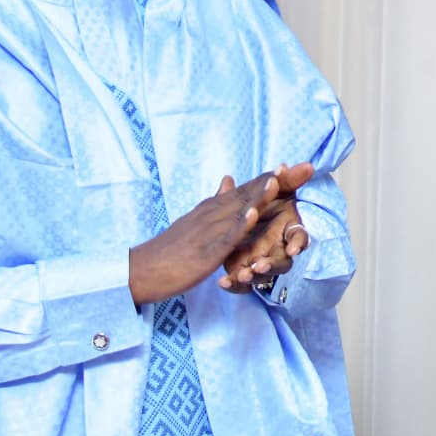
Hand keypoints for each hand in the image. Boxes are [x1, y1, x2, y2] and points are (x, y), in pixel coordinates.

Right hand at [129, 171, 278, 304]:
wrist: (143, 269)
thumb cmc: (171, 248)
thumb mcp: (195, 219)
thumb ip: (215, 201)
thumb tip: (228, 179)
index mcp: (210, 209)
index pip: (242, 190)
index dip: (264, 179)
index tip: (286, 166)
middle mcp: (210, 215)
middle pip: (244, 195)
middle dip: (268, 182)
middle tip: (292, 167)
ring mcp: (208, 233)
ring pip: (236, 212)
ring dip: (257, 197)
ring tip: (276, 181)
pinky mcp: (205, 252)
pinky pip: (225, 238)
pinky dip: (239, 225)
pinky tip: (253, 216)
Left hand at [219, 162, 317, 292]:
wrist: (233, 220)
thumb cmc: (260, 206)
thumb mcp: (268, 192)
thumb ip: (283, 181)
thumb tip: (301, 165)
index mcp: (286, 231)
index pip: (299, 238)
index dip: (297, 244)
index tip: (294, 249)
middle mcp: (277, 250)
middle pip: (283, 262)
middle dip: (272, 265)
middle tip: (260, 265)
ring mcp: (261, 263)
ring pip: (262, 275)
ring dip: (253, 276)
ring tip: (242, 274)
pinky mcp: (243, 272)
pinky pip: (242, 284)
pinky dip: (234, 284)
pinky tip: (223, 282)